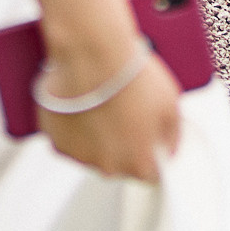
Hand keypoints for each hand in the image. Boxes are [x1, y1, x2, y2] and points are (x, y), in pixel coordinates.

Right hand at [37, 42, 182, 183]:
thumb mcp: (171, 103)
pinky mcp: (57, 140)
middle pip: (120, 164)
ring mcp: (80, 155)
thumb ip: (172, 134)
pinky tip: (84, 104)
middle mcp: (108, 165)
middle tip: (125, 112)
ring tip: (103, 104)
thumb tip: (169, 145)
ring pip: (93, 152)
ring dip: (98, 135)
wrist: (91, 56)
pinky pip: (71, 139)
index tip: (149, 139)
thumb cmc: (128, 76)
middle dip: (124, 143)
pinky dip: (76, 126)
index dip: (151, 153)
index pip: (150, 174)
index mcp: (138, 162)